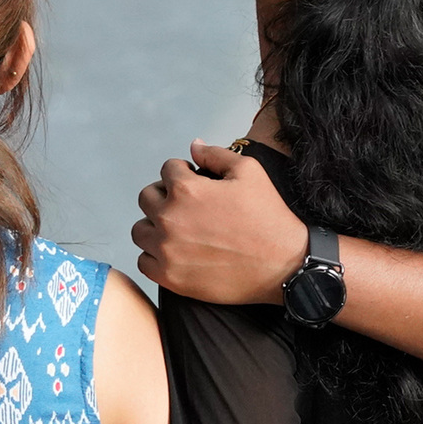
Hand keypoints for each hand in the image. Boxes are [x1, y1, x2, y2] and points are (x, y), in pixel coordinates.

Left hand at [131, 141, 300, 304]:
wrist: (282, 266)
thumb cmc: (268, 218)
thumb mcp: (249, 172)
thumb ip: (215, 155)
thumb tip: (193, 146)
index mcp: (185, 189)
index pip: (167, 169)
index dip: (183, 173)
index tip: (196, 183)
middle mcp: (169, 218)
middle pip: (147, 197)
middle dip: (165, 196)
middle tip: (187, 206)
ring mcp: (166, 250)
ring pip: (140, 230)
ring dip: (154, 225)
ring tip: (178, 229)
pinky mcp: (169, 277)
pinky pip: (143, 261)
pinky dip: (154, 256)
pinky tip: (175, 253)